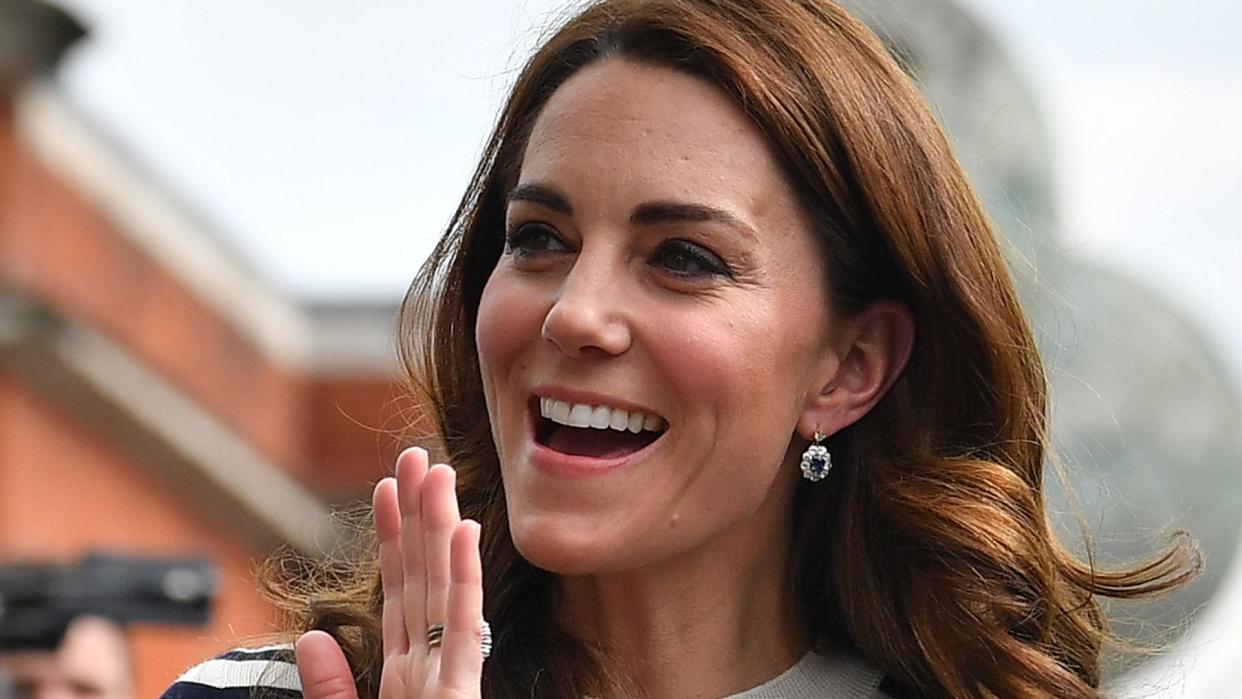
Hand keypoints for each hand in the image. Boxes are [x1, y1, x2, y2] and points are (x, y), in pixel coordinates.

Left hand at [295, 447, 485, 698]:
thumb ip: (329, 687)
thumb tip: (310, 637)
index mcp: (404, 674)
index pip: (397, 590)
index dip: (391, 536)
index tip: (386, 488)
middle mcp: (430, 665)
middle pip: (424, 575)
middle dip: (420, 513)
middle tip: (418, 457)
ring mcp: (448, 676)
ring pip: (445, 586)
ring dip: (442, 526)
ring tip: (440, 473)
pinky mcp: (460, 692)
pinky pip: (463, 626)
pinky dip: (465, 577)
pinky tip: (464, 531)